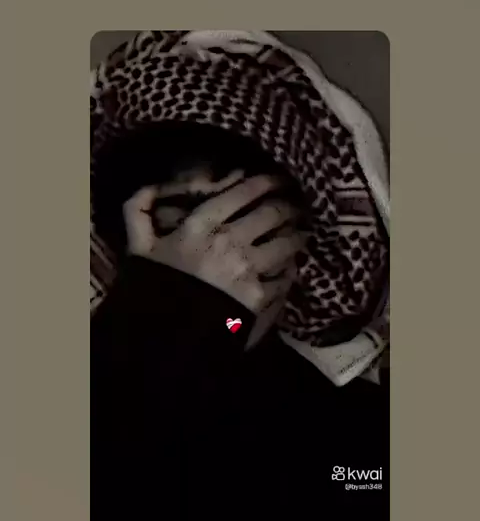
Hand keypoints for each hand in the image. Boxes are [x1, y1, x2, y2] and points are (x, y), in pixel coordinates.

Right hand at [122, 175, 303, 315]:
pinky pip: (286, 276)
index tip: (278, 180)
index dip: (268, 181)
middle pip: (274, 213)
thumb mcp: (136, 246)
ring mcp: (249, 270)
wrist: (163, 340)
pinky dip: (291, 269)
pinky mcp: (261, 298)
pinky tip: (291, 267)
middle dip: (289, 207)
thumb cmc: (151, 289)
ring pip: (288, 242)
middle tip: (296, 206)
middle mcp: (231, 241)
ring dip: (298, 236)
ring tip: (302, 234)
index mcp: (201, 225)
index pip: (245, 191)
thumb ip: (139, 209)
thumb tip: (153, 186)